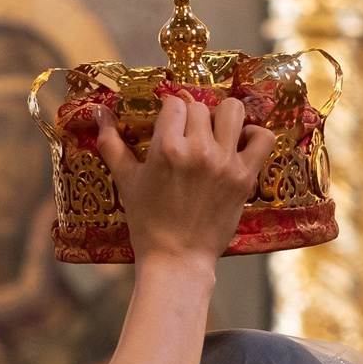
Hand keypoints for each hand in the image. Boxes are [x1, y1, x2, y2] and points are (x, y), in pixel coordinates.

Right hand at [100, 94, 271, 264]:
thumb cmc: (148, 223)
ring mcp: (224, 162)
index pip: (174, 104)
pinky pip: (262, 138)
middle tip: (189, 137)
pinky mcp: (244, 177)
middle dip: (193, 119)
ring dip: (224, 117)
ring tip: (216, 134)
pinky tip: (241, 143)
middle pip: (201, 108)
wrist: (177, 258)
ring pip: (232, 112)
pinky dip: (255, 135)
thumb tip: (99, 112)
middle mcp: (198, 150)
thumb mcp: (126, 181)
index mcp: (166, 148)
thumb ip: (111, 144)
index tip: (170, 125)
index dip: (171, 112)